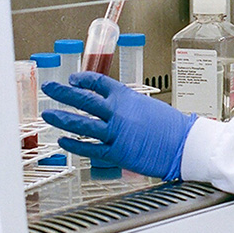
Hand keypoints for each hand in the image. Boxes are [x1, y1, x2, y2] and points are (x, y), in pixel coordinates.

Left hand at [42, 71, 198, 179]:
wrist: (185, 144)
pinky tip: (64, 141)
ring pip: (81, 123)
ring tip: (48, 114)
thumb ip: (128, 107)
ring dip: (62, 118)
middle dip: (63, 92)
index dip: (82, 80)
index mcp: (127, 97)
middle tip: (49, 88)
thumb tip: (114, 109)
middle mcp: (118, 112)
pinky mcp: (117, 153)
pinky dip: (74, 144)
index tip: (72, 79)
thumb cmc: (172, 127)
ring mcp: (116, 133)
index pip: (98, 82)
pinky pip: (89, 148)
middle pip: (83, 99)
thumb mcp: (148, 107)